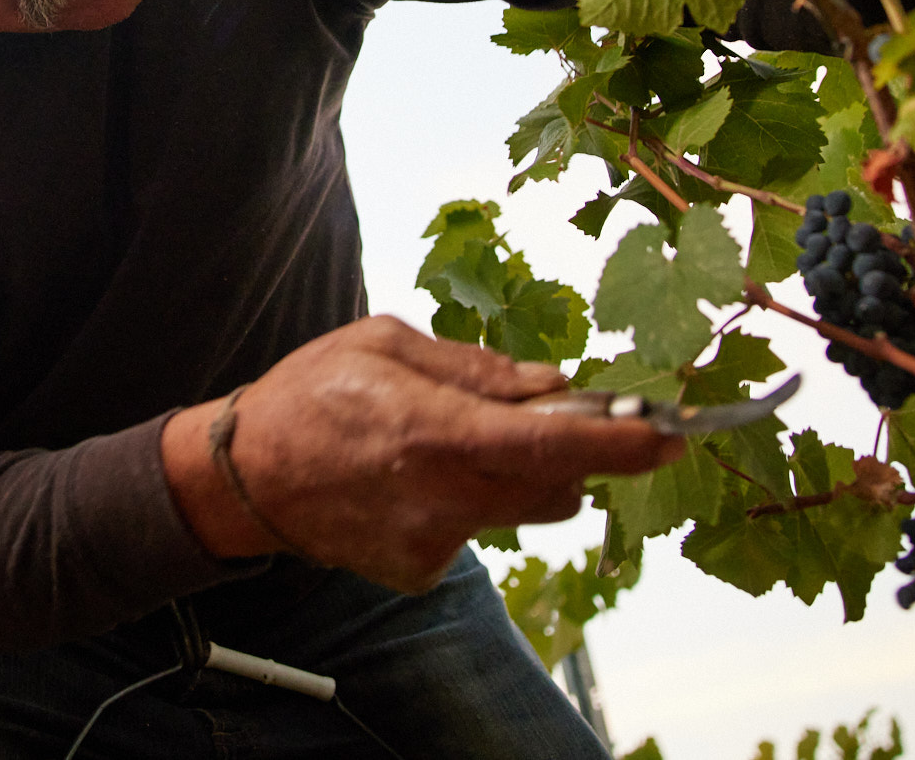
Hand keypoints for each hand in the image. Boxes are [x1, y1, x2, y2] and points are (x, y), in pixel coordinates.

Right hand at [161, 316, 683, 592]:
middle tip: (539, 409)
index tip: (672, 433)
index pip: (553, 443)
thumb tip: (549, 382)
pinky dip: (468, 499)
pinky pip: (479, 528)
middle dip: (572, 447)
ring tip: (450, 440)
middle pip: (558, 482)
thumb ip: (475, 367)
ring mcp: (433, 542)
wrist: (243, 479)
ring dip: (517, 472)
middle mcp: (442, 496)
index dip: (622, 441)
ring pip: (524, 507)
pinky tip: (412, 478)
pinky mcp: (421, 570)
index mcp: (435, 430)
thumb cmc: (310, 395)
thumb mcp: (387, 345)